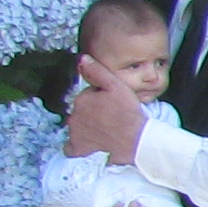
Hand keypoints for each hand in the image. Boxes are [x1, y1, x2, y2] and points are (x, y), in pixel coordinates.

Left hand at [64, 51, 146, 165]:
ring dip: (87, 125)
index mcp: (81, 99)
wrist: (136, 139)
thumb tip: (82, 59)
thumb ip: (97, 71)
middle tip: (111, 116)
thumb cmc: (128, 113)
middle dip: (93, 111)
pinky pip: (71, 147)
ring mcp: (75, 132)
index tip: (112, 102)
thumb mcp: (117, 86)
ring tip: (106, 129)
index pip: (88, 95)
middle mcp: (74, 115)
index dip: (100, 98)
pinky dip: (76, 145)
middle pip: (82, 110)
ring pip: (78, 125)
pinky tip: (87, 142)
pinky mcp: (79, 147)